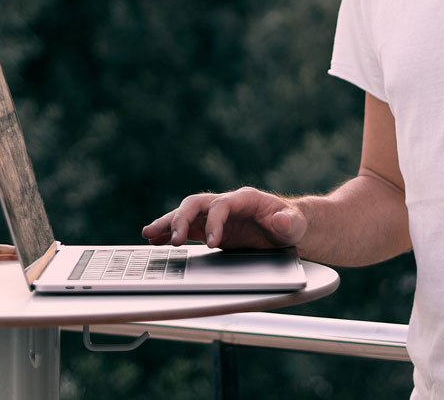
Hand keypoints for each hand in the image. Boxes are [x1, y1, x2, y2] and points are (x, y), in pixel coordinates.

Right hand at [142, 187, 305, 249]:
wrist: (288, 227)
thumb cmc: (291, 223)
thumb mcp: (295, 224)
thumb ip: (289, 222)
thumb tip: (281, 219)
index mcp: (245, 198)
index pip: (222, 205)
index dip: (215, 222)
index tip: (212, 244)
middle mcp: (226, 203)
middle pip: (196, 204)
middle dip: (181, 219)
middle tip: (171, 240)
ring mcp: (216, 216)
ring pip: (186, 214)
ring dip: (167, 223)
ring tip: (148, 233)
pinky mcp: (211, 229)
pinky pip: (188, 229)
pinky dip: (170, 232)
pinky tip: (155, 240)